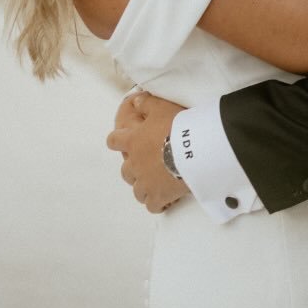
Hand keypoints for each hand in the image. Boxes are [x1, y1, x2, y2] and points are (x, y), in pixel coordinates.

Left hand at [106, 92, 186, 213]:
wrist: (194, 150)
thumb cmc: (178, 126)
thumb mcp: (162, 107)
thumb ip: (147, 104)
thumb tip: (136, 101)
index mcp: (133, 142)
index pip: (114, 141)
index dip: (117, 141)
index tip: (121, 142)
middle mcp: (135, 164)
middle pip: (125, 171)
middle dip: (134, 169)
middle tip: (148, 164)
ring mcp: (145, 183)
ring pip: (137, 190)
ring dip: (144, 187)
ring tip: (157, 183)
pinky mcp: (158, 196)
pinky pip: (152, 206)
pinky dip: (157, 203)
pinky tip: (166, 199)